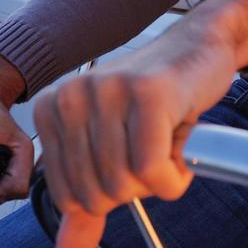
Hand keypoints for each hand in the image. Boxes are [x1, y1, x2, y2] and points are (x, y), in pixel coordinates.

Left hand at [34, 0, 247, 247]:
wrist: (197, 48)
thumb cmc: (154, 102)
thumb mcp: (110, 148)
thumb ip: (85, 199)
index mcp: (51, 110)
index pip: (67, 197)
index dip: (109, 191)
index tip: (128, 155)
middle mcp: (70, 97)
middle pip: (98, 194)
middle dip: (137, 185)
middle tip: (151, 146)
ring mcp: (108, 91)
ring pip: (126, 184)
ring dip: (161, 178)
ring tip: (166, 137)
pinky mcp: (147, 93)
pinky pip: (153, 170)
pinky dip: (176, 176)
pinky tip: (180, 143)